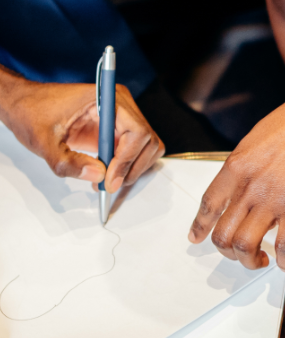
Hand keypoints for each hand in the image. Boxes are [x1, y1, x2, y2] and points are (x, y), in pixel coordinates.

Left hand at [0, 74, 163, 191]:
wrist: (25, 106)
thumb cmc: (32, 113)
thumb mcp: (43, 141)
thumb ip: (68, 162)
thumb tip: (97, 176)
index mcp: (104, 98)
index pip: (136, 131)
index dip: (126, 159)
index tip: (110, 179)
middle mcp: (120, 104)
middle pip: (148, 142)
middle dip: (131, 168)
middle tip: (109, 184)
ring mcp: (123, 117)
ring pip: (149, 149)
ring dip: (132, 170)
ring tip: (107, 180)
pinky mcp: (120, 130)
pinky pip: (139, 152)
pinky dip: (129, 168)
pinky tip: (109, 174)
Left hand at [188, 75, 284, 271]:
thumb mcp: (255, 142)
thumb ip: (245, 171)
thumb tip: (245, 195)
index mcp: (236, 166)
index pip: (209, 204)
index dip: (200, 227)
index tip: (197, 237)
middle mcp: (250, 186)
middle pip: (224, 234)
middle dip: (229, 253)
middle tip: (240, 254)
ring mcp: (274, 199)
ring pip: (246, 246)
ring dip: (251, 261)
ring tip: (261, 260)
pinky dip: (283, 261)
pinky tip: (284, 261)